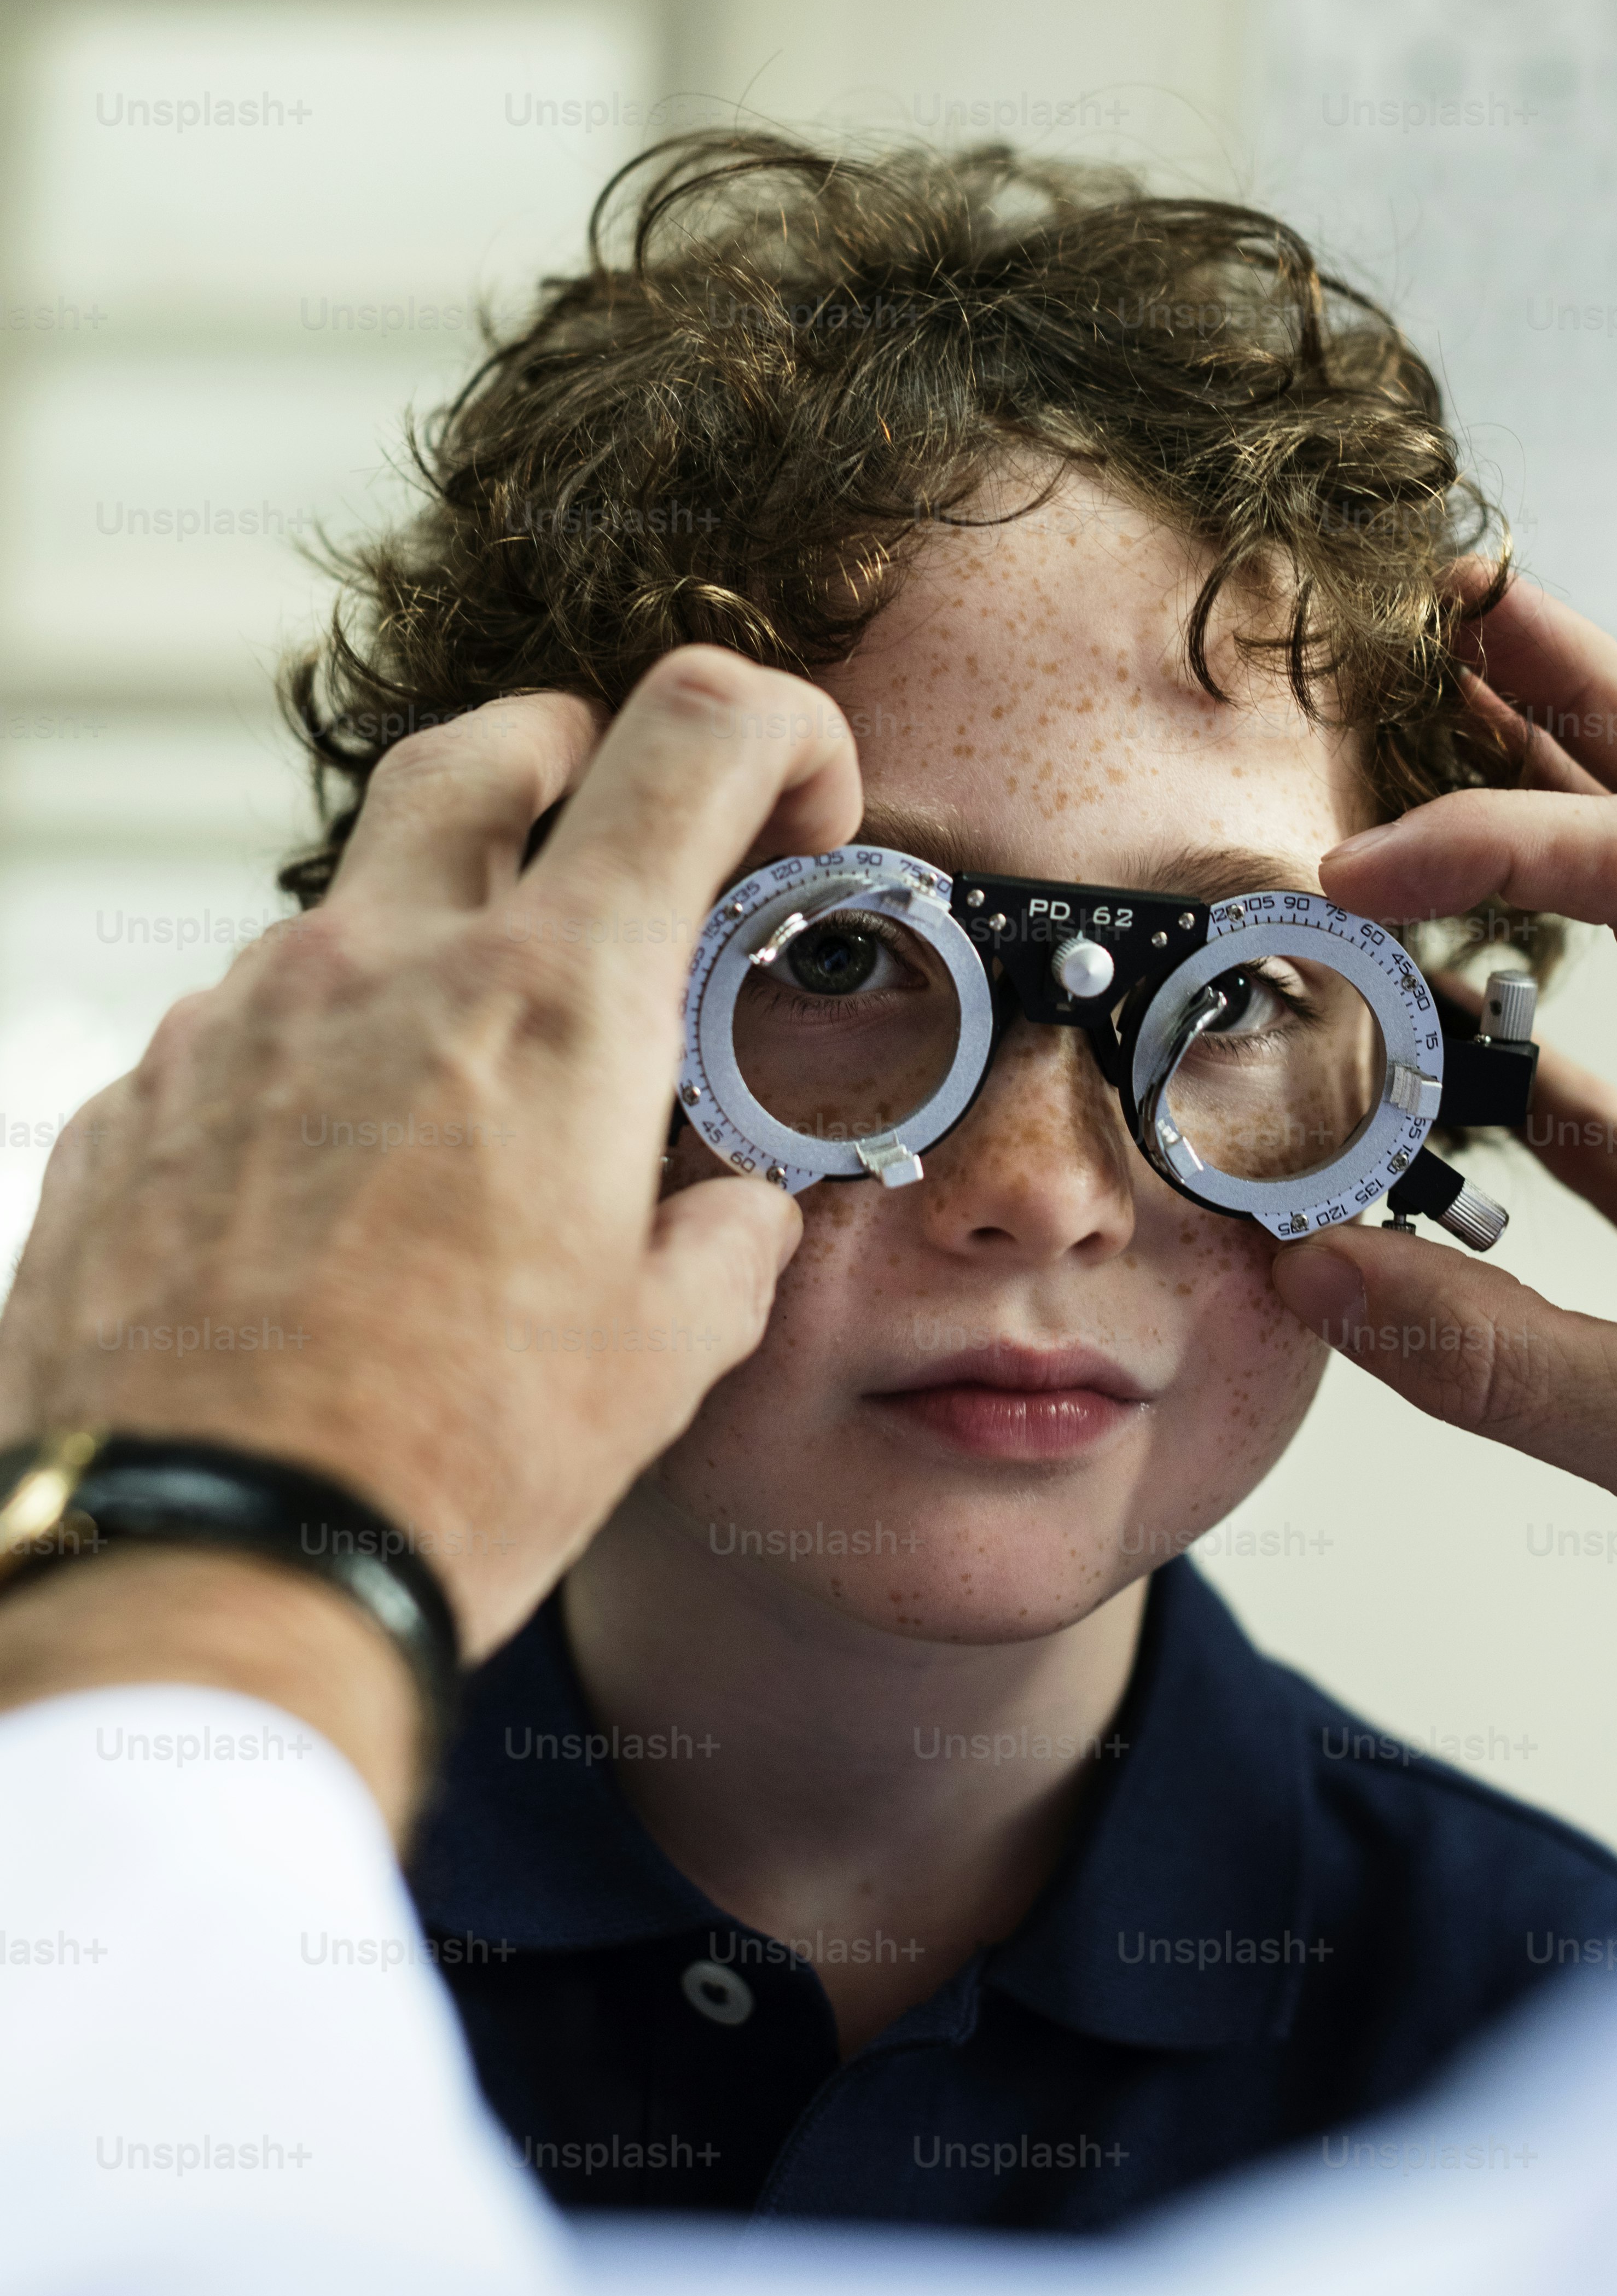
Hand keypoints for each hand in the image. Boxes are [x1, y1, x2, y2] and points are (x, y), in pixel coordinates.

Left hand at [0, 648, 859, 1660]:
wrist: (210, 1569)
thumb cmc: (448, 1467)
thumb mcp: (661, 1360)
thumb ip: (729, 1244)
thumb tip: (740, 1213)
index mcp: (552, 1004)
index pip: (688, 737)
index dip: (775, 726)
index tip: (797, 799)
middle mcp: (383, 968)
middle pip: (486, 748)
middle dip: (574, 752)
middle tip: (616, 830)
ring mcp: (237, 1022)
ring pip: (356, 905)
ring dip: (434, 948)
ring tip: (469, 1103)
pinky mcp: (139, 1101)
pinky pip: (248, 1028)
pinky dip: (323, 1062)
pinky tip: (343, 1196)